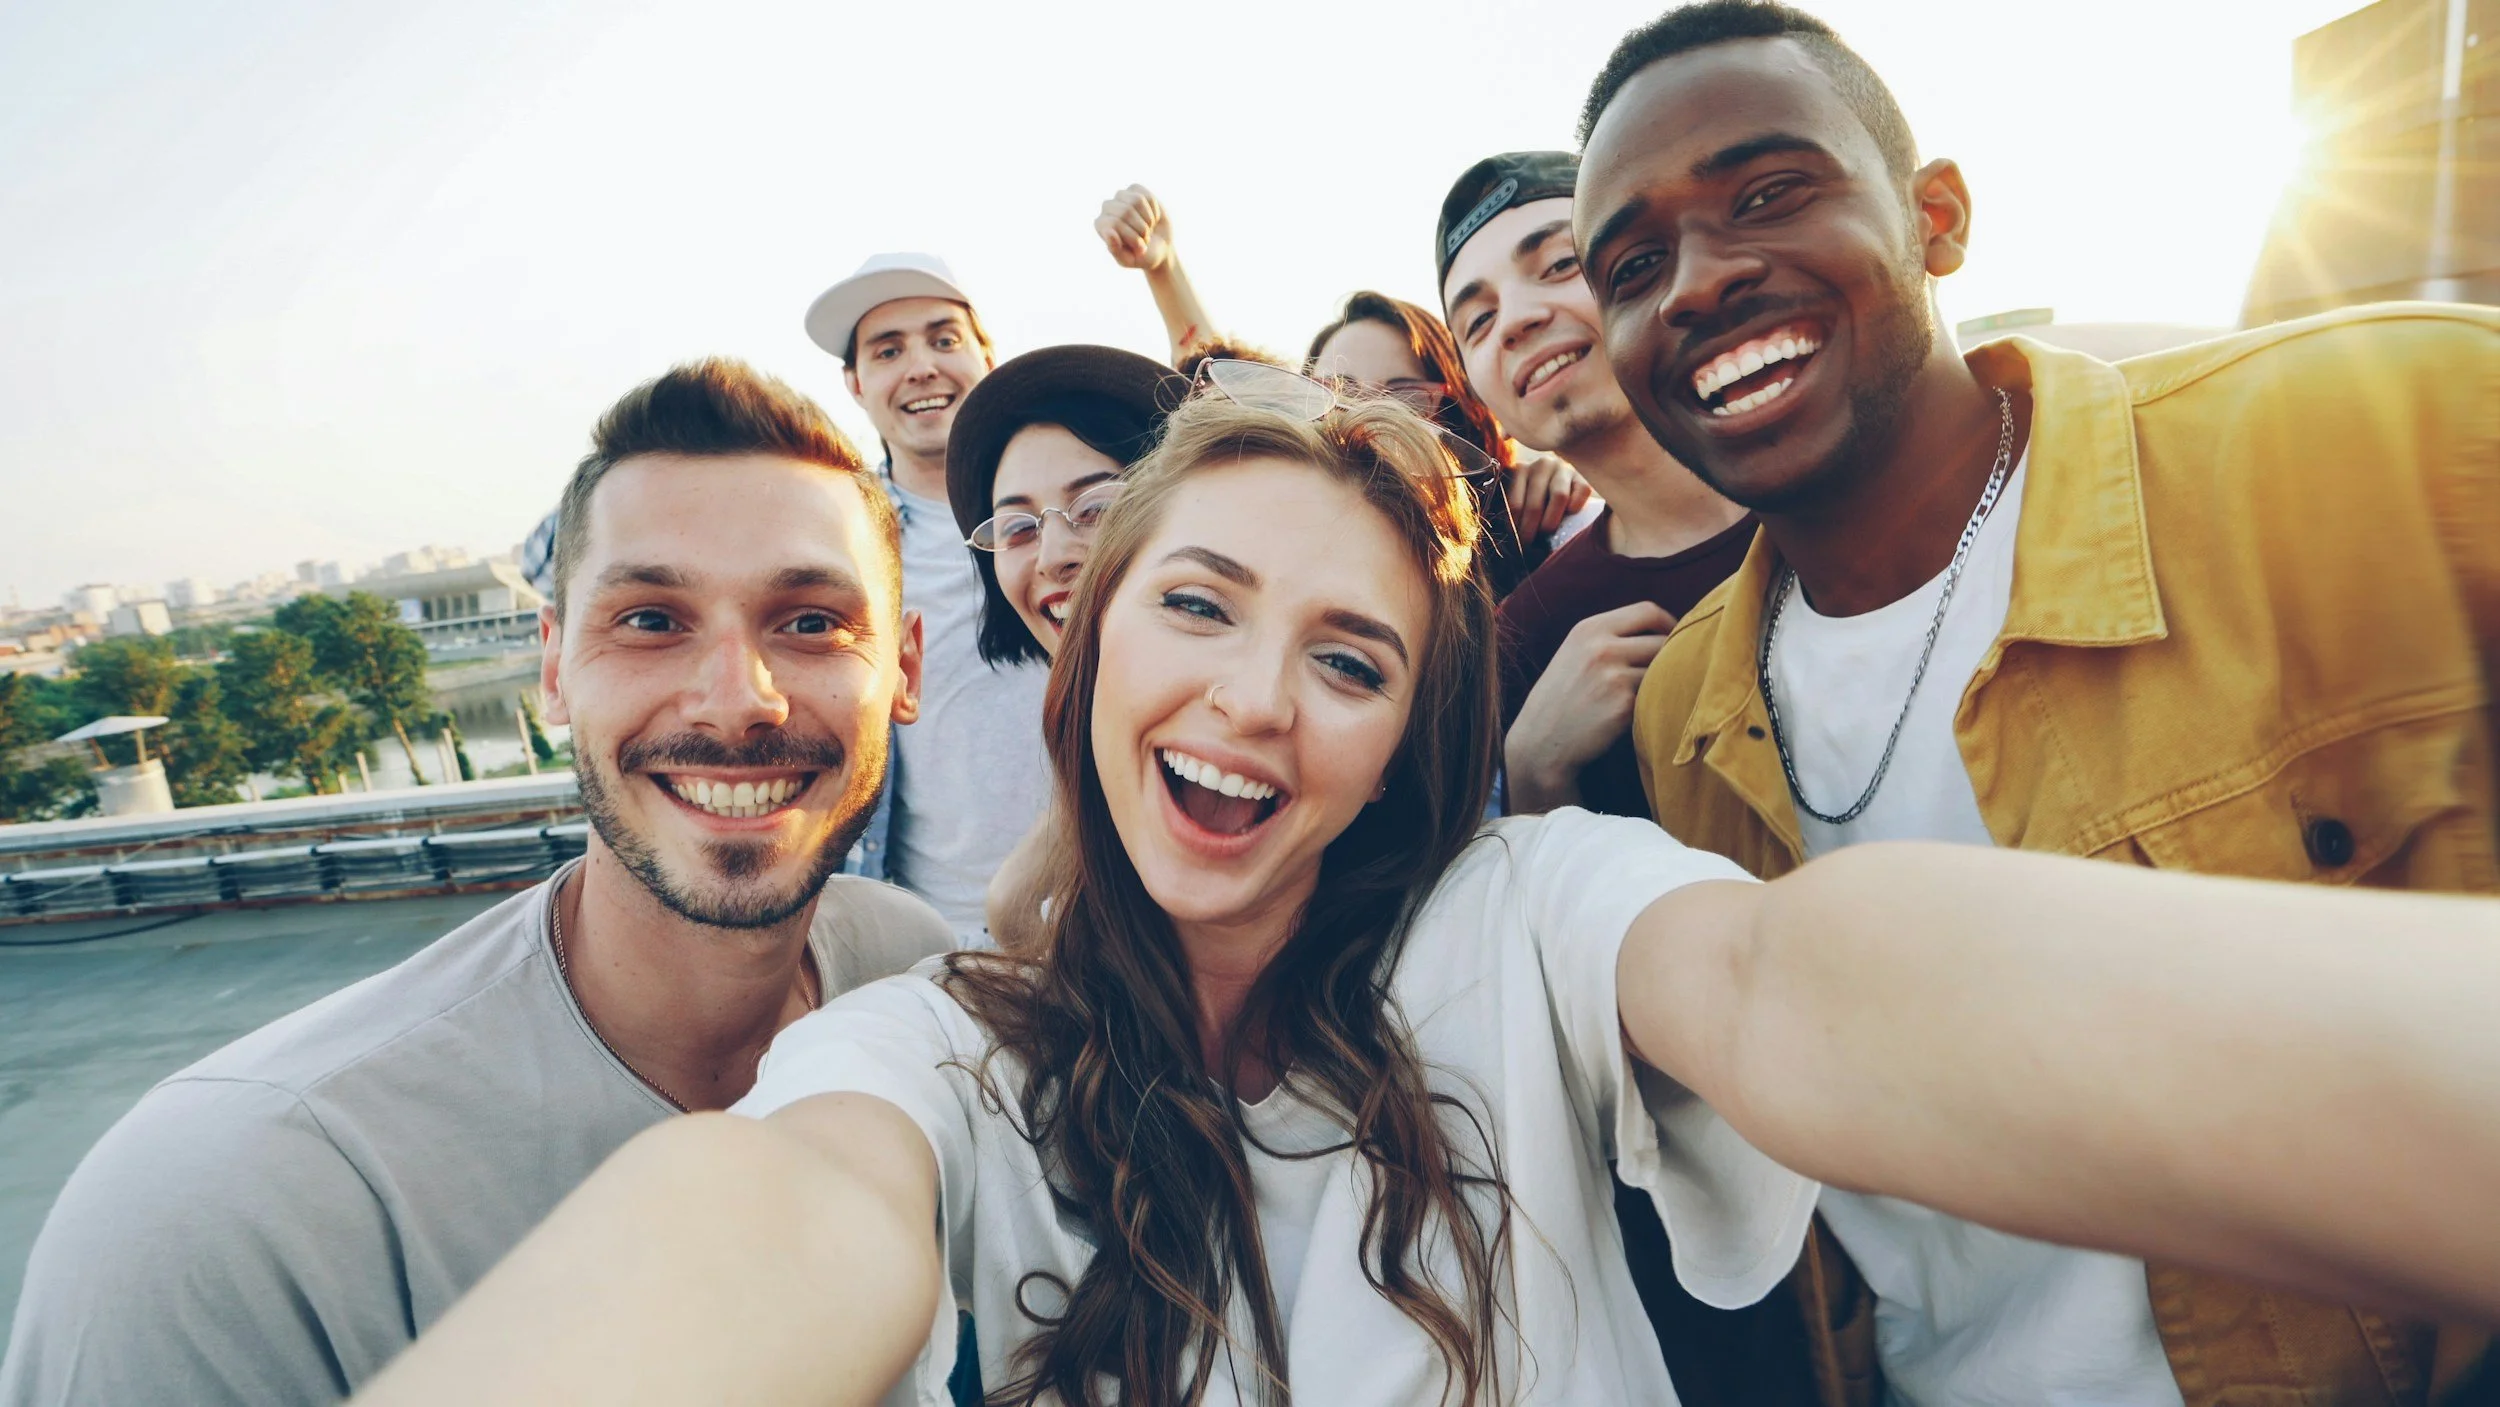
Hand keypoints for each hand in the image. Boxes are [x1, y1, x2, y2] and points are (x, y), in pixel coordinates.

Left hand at [1095, 184, 1174, 272]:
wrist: (1160, 247)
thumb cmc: (1141, 256)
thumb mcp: (1128, 259)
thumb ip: (1115, 250)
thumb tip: (1109, 232)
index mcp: (1102, 225)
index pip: (1113, 223)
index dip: (1131, 236)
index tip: (1140, 247)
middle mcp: (1108, 208)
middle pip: (1125, 211)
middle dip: (1141, 228)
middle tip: (1145, 238)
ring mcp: (1121, 197)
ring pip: (1136, 200)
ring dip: (1148, 219)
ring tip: (1148, 228)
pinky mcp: (1136, 190)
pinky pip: (1147, 196)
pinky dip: (1154, 210)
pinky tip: (1152, 217)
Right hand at [1503, 600, 1676, 812]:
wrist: (1540, 742)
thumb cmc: (1562, 699)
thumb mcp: (1575, 653)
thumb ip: (1611, 637)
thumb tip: (1662, 630)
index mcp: (1589, 629)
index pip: (1646, 611)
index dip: (1669, 622)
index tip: (1677, 636)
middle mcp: (1601, 648)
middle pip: (1662, 640)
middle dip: (1673, 655)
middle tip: (1671, 671)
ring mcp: (1613, 676)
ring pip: (1663, 670)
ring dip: (1664, 682)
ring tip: (1650, 694)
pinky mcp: (1624, 705)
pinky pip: (1656, 696)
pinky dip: (1654, 703)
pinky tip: (1639, 713)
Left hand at [1505, 451, 1593, 539]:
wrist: (1563, 485)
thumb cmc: (1538, 496)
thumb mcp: (1521, 498)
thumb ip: (1517, 512)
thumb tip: (1513, 543)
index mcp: (1521, 469)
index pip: (1515, 505)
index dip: (1516, 528)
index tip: (1517, 543)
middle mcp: (1542, 465)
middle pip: (1535, 504)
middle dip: (1531, 530)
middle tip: (1530, 546)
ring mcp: (1564, 468)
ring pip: (1559, 496)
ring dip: (1552, 521)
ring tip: (1547, 534)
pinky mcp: (1583, 477)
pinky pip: (1581, 492)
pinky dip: (1575, 507)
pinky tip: (1569, 516)